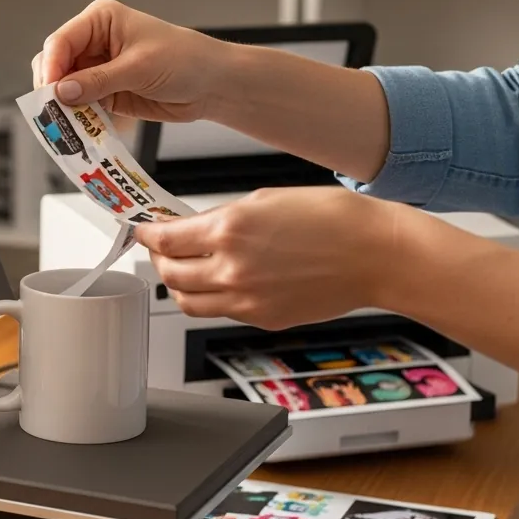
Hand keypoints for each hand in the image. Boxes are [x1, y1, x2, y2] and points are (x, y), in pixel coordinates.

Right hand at [29, 0, 229, 121]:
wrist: (210, 85)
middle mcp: (92, 42)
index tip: (50, 92)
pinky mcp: (102, 92)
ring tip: (65, 122)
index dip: (51, 67)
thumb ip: (98, 81)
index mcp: (99, 20)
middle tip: (54, 111)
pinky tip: (77, 127)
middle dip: (52, 87)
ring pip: (62, 87)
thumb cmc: (184, 60)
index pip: (61, 41)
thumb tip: (61, 93)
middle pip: (54, 64)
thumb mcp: (139, 68)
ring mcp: (96, 68)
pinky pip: (78, 105)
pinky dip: (74, 116)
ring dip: (61, 105)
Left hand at [134, 187, 405, 329]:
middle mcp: (232, 270)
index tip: (142, 228)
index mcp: (229, 231)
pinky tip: (223, 280)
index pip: (164, 239)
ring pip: (188, 301)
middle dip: (159, 259)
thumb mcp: (266, 199)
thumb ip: (221, 217)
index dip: (147, 233)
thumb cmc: (334, 219)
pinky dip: (213, 298)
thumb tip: (191, 228)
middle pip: (169, 273)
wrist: (376, 255)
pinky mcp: (262, 320)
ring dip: (179, 284)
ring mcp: (246, 300)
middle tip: (161, 248)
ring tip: (185, 268)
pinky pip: (221, 312)